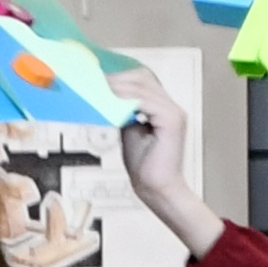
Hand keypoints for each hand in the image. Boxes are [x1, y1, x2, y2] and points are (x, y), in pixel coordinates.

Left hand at [112, 68, 227, 254]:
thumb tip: (107, 98)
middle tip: (93, 80)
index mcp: (164, 108)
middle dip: (116, 78)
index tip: (97, 78)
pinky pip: (144, 101)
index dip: (120, 76)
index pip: (143, 81)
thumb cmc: (145, 166)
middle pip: (143, 78)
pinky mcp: (171, 120)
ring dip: (117, 86)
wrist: (156, 189)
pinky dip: (125, 99)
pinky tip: (109, 101)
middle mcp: (172, 107)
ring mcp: (174, 112)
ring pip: (142, 87)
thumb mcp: (130, 131)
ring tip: (97, 89)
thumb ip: (124, 113)